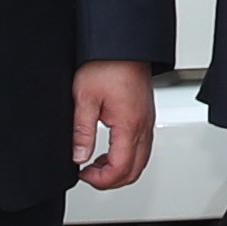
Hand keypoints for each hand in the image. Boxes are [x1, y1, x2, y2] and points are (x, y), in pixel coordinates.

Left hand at [73, 61, 154, 190]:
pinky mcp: (145, 116)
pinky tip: (109, 151)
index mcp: (129, 125)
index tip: (83, 174)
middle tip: (89, 175)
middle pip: (135, 170)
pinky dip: (126, 157)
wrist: (123, 45)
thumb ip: (82, 132)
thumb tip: (79, 157)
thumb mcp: (84, 98)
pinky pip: (142, 147)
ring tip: (96, 164)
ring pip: (141, 161)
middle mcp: (143, 126)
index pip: (120, 169)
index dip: (101, 180)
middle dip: (111, 180)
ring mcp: (147, 122)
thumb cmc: (107, 64)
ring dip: (119, 169)